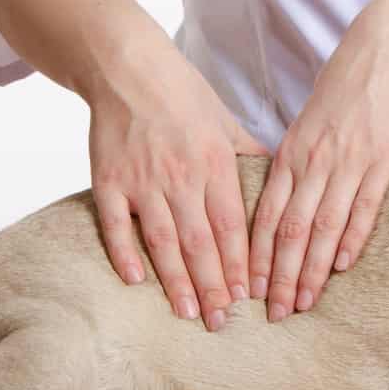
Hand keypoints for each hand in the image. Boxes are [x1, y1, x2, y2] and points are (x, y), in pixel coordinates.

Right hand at [88, 42, 268, 330]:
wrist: (127, 67)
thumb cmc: (182, 93)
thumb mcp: (225, 120)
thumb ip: (250, 156)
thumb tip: (280, 180)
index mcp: (214, 162)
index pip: (231, 224)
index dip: (239, 263)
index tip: (247, 297)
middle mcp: (180, 175)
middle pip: (200, 241)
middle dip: (212, 285)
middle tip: (220, 322)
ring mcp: (142, 179)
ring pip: (162, 240)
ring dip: (175, 280)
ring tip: (187, 313)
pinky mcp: (108, 179)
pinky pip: (116, 224)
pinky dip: (124, 253)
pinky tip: (135, 281)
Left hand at [247, 7, 388, 320]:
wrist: (385, 51)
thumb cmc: (346, 86)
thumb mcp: (309, 121)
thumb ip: (296, 159)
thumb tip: (283, 197)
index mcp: (291, 152)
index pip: (265, 215)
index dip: (255, 256)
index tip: (249, 290)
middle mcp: (313, 162)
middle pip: (289, 230)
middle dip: (278, 276)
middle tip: (273, 313)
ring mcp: (347, 162)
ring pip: (322, 227)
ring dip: (310, 269)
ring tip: (303, 302)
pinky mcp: (381, 159)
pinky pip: (363, 207)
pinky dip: (351, 240)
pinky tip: (340, 266)